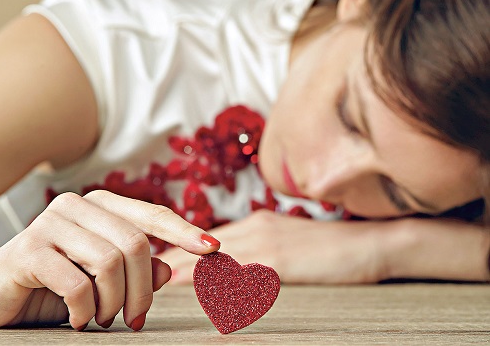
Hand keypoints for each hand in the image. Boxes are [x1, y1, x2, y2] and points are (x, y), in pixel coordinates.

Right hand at [0, 190, 219, 329]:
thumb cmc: (58, 284)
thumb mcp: (105, 278)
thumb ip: (139, 269)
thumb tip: (170, 267)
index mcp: (102, 205)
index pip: (153, 215)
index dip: (185, 232)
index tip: (214, 249)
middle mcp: (78, 206)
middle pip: (136, 244)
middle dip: (143, 289)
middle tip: (136, 318)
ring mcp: (52, 223)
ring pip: (111, 262)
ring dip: (113, 302)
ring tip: (101, 318)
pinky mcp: (29, 250)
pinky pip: (78, 284)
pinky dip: (85, 311)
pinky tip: (78, 319)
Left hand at [160, 209, 384, 284]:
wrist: (370, 242)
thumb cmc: (331, 246)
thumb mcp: (289, 240)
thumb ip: (260, 247)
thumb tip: (232, 264)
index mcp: (257, 223)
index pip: (209, 238)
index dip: (183, 248)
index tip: (158, 257)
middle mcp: (256, 228)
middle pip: (205, 247)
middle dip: (177, 259)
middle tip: (148, 270)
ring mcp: (267, 243)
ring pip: (215, 259)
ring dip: (187, 272)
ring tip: (159, 282)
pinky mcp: (280, 261)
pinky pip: (240, 275)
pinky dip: (216, 284)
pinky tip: (199, 293)